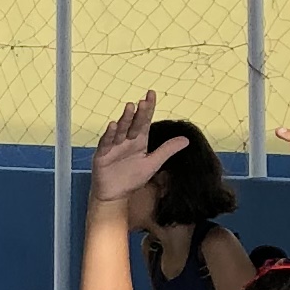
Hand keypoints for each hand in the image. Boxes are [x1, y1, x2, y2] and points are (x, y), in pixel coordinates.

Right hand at [91, 90, 183, 210]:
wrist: (114, 195)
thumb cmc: (131, 178)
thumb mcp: (153, 164)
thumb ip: (167, 150)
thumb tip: (186, 140)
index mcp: (139, 140)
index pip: (145, 121)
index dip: (148, 108)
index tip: (151, 94)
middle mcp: (126, 139)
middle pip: (134, 123)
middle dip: (139, 112)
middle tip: (143, 101)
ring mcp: (114, 145)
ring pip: (120, 129)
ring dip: (125, 118)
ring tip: (130, 107)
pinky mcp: (103, 154)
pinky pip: (107, 142)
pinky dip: (110, 134)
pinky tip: (113, 125)